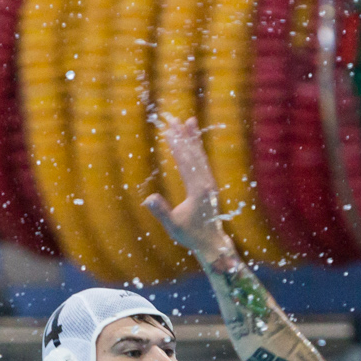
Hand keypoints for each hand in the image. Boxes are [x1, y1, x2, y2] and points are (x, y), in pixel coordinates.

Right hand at [143, 115, 232, 262]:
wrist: (211, 242)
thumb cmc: (190, 235)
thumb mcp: (173, 226)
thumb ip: (161, 212)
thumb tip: (148, 198)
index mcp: (197, 190)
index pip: (185, 163)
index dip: (176, 146)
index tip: (168, 131)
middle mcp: (206, 182)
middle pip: (193, 154)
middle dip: (183, 136)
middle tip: (173, 118)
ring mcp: (210, 182)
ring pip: (200, 155)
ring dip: (193, 138)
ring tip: (189, 120)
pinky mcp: (210, 184)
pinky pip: (203, 162)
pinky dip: (198, 149)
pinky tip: (194, 140)